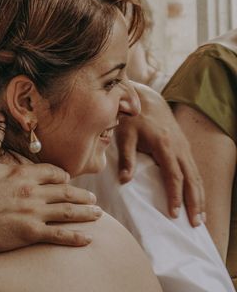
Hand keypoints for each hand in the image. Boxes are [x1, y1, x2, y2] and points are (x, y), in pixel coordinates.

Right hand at [0, 114, 101, 252]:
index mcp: (23, 173)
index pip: (53, 172)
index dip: (62, 176)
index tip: (67, 180)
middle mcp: (33, 192)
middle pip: (66, 192)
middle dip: (81, 195)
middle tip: (92, 199)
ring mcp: (34, 213)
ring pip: (69, 212)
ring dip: (86, 213)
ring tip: (98, 214)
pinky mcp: (31, 233)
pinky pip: (60, 235)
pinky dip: (76, 237)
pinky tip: (88, 238)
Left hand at [115, 82, 204, 225]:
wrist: (147, 100)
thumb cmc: (132, 118)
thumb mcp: (124, 135)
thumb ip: (126, 157)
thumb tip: (124, 180)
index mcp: (165, 146)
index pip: (173, 176)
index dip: (175, 196)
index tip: (174, 213)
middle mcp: (180, 148)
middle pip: (191, 180)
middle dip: (195, 203)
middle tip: (195, 224)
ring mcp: (185, 148)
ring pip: (196, 176)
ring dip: (200, 197)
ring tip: (200, 218)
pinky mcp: (185, 148)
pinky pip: (195, 171)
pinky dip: (198, 187)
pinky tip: (197, 199)